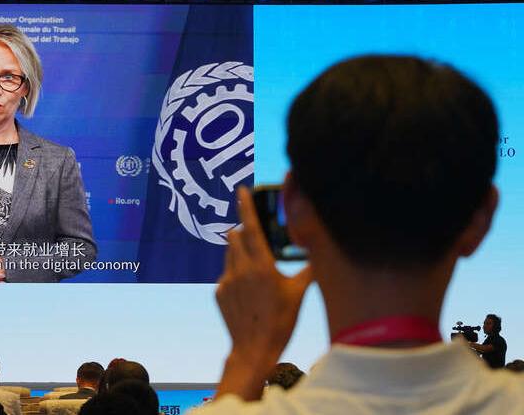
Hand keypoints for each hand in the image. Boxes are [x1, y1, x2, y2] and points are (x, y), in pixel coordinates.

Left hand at [215, 186, 313, 398]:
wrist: (254, 349)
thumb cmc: (281, 321)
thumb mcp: (299, 293)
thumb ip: (309, 270)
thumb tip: (321, 253)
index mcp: (262, 265)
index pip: (251, 226)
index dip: (246, 206)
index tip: (241, 191)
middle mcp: (241, 268)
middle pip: (236, 237)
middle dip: (243, 231)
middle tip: (254, 235)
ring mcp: (226, 280)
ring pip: (230, 254)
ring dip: (239, 252)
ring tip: (255, 268)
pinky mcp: (218, 292)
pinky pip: (226, 274)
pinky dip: (235, 273)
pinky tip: (248, 290)